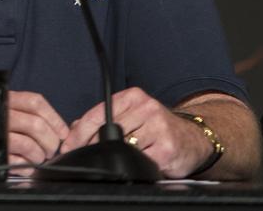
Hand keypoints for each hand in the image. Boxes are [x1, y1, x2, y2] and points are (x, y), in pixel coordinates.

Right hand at [7, 90, 68, 168]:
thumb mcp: (6, 110)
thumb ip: (28, 114)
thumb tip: (61, 131)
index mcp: (4, 99)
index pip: (35, 102)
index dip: (55, 119)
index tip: (62, 133)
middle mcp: (0, 113)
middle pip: (37, 125)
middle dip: (51, 142)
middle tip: (50, 149)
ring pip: (30, 144)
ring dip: (40, 155)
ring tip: (38, 157)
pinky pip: (20, 161)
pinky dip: (29, 165)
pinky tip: (25, 164)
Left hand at [64, 88, 207, 178]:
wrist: (194, 139)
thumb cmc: (157, 127)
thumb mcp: (131, 115)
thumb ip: (105, 118)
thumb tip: (76, 126)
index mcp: (133, 97)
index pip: (99, 112)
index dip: (80, 131)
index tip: (69, 144)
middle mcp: (146, 108)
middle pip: (108, 130)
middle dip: (92, 146)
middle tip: (84, 155)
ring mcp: (158, 127)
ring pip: (123, 146)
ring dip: (114, 156)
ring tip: (114, 159)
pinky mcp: (167, 148)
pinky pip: (140, 161)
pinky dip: (134, 165)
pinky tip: (136, 163)